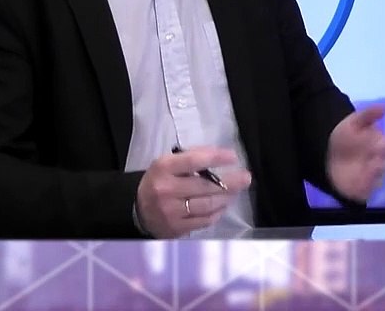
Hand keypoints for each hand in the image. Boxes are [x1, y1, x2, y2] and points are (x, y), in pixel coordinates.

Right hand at [135, 146, 251, 238]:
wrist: (138, 210)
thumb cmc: (159, 181)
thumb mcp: (168, 163)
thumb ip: (192, 158)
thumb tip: (220, 156)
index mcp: (164, 168)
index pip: (194, 161)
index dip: (216, 158)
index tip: (233, 157)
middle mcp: (166, 190)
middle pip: (205, 186)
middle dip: (230, 181)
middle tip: (246, 178)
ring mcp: (171, 212)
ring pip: (207, 205)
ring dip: (226, 197)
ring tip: (235, 191)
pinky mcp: (176, 229)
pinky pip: (204, 220)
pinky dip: (217, 213)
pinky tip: (223, 206)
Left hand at [327, 105, 384, 201]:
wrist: (331, 154)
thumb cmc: (347, 137)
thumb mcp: (354, 122)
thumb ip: (369, 115)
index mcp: (381, 144)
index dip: (382, 145)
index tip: (373, 144)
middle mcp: (380, 161)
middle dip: (378, 162)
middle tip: (369, 159)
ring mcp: (373, 176)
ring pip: (377, 178)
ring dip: (372, 176)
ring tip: (363, 171)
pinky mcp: (364, 189)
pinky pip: (368, 191)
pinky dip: (365, 189)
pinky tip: (357, 184)